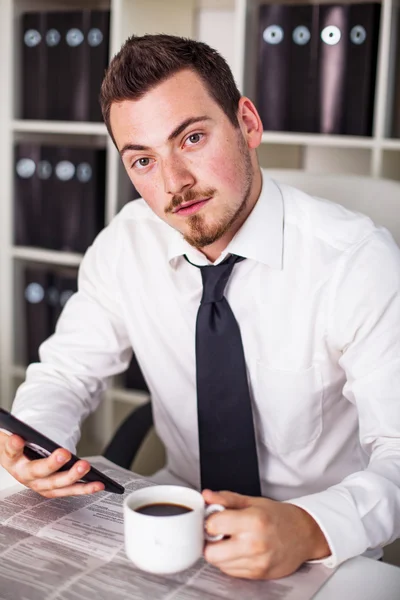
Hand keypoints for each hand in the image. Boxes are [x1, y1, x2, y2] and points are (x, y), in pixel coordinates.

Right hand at [0, 432, 103, 497]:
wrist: (19, 464)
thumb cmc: (19, 450)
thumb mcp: (13, 440)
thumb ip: (14, 440)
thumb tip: (17, 439)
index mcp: (13, 461)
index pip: (11, 452)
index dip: (14, 446)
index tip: (17, 439)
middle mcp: (26, 476)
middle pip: (38, 471)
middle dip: (52, 463)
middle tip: (64, 453)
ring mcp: (41, 485)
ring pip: (57, 484)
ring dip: (73, 477)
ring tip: (85, 466)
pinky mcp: (54, 490)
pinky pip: (70, 490)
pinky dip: (85, 488)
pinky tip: (98, 484)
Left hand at [203, 489, 329, 579]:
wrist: (304, 534)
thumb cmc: (280, 516)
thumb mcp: (253, 501)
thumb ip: (226, 499)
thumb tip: (207, 496)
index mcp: (253, 521)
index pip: (213, 526)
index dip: (210, 521)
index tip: (214, 518)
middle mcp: (254, 544)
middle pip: (211, 552)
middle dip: (211, 541)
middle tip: (219, 533)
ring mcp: (257, 562)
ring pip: (219, 564)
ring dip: (221, 553)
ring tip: (233, 540)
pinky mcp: (258, 575)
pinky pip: (231, 572)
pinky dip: (231, 562)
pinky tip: (241, 550)